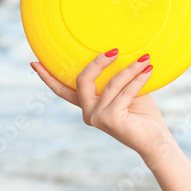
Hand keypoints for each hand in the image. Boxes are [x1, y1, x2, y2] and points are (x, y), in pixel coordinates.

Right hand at [30, 50, 171, 157]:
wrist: (155, 140)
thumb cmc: (142, 114)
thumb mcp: (126, 92)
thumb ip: (116, 79)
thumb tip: (118, 53)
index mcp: (88, 107)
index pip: (63, 91)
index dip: (48, 77)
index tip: (34, 63)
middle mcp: (88, 113)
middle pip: (82, 81)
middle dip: (97, 63)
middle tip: (114, 50)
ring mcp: (97, 118)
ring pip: (110, 84)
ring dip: (129, 69)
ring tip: (144, 59)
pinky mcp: (110, 120)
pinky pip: (124, 92)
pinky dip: (138, 79)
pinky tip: (149, 70)